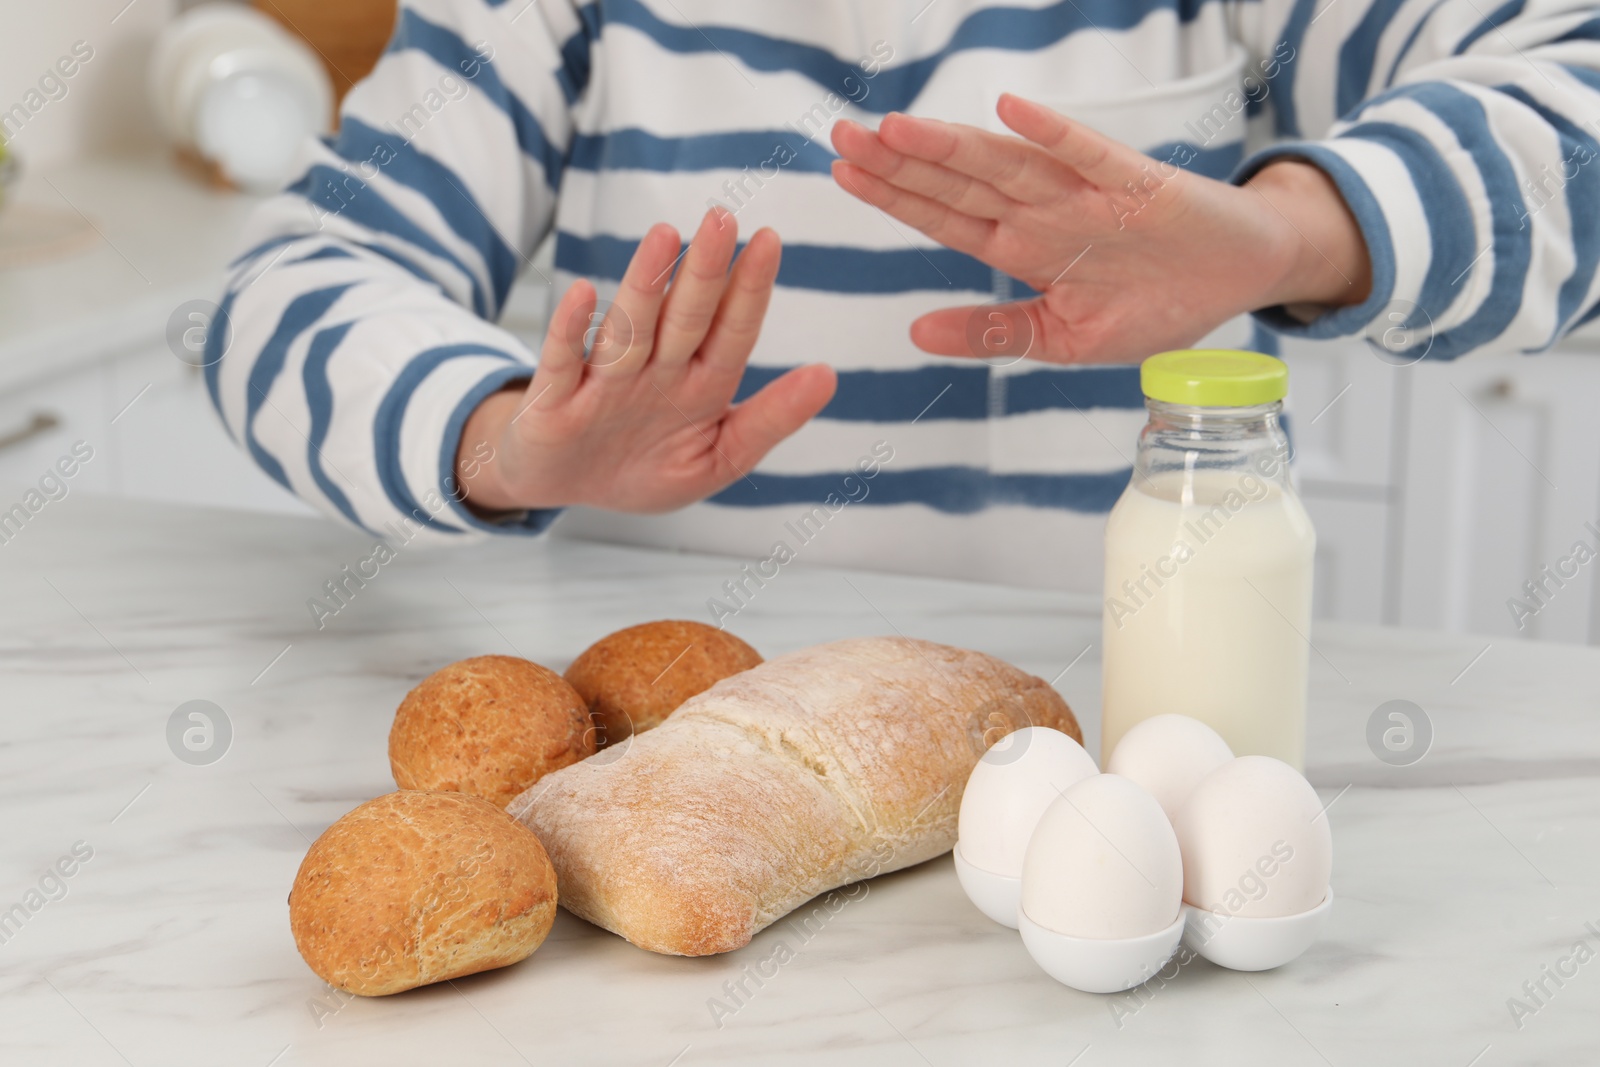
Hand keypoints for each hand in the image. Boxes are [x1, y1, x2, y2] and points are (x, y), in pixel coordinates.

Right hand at [455, 209, 835, 511]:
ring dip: (645, 285)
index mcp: (700, 385)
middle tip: (722, 218)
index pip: (730, 332)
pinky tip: (584, 294)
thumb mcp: (718, 458)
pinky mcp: (553, 400)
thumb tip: (829, 375)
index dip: (750, 290)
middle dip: (705, 271)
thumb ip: (769, 421)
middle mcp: (654, 373)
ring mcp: (604, 383)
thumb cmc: (645, 467)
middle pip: (684, 318)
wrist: (564, 486)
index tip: (770, 240)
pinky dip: (570, 330)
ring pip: (629, 330)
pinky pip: (562, 361)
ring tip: (664, 236)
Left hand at [830, 94, 1371, 363]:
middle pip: (960, 181)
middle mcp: (1043, 212)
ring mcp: (1087, 194)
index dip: (894, 195)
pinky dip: (1055, 135)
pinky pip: (1092, 156)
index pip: (944, 216)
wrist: (1239, 279)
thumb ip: (992, 332)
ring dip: (953, 145)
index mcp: (1022, 247)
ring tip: (897, 128)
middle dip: (901, 161)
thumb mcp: (1062, 338)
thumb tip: (914, 332)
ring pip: (1008, 163)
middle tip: (842, 136)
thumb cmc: (1153, 304)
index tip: (842, 173)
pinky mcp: (1138, 185)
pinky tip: (1013, 111)